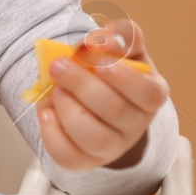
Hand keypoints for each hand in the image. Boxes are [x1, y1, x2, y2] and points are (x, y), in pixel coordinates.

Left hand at [37, 19, 170, 170]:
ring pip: (93, 137)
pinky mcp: (85, 159)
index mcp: (150, 95)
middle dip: (82, 85)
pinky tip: (45, 111)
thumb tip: (106, 39)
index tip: (97, 61)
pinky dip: (52, 133)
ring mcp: (111, 146)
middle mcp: (135, 125)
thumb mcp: (122, 47)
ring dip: (68, 109)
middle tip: (58, 65)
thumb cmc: (110, 70)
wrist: (92, 96)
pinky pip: (69, 156)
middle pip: (115, 111)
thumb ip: (122, 35)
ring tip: (55, 90)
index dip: (123, 77)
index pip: (148, 93)